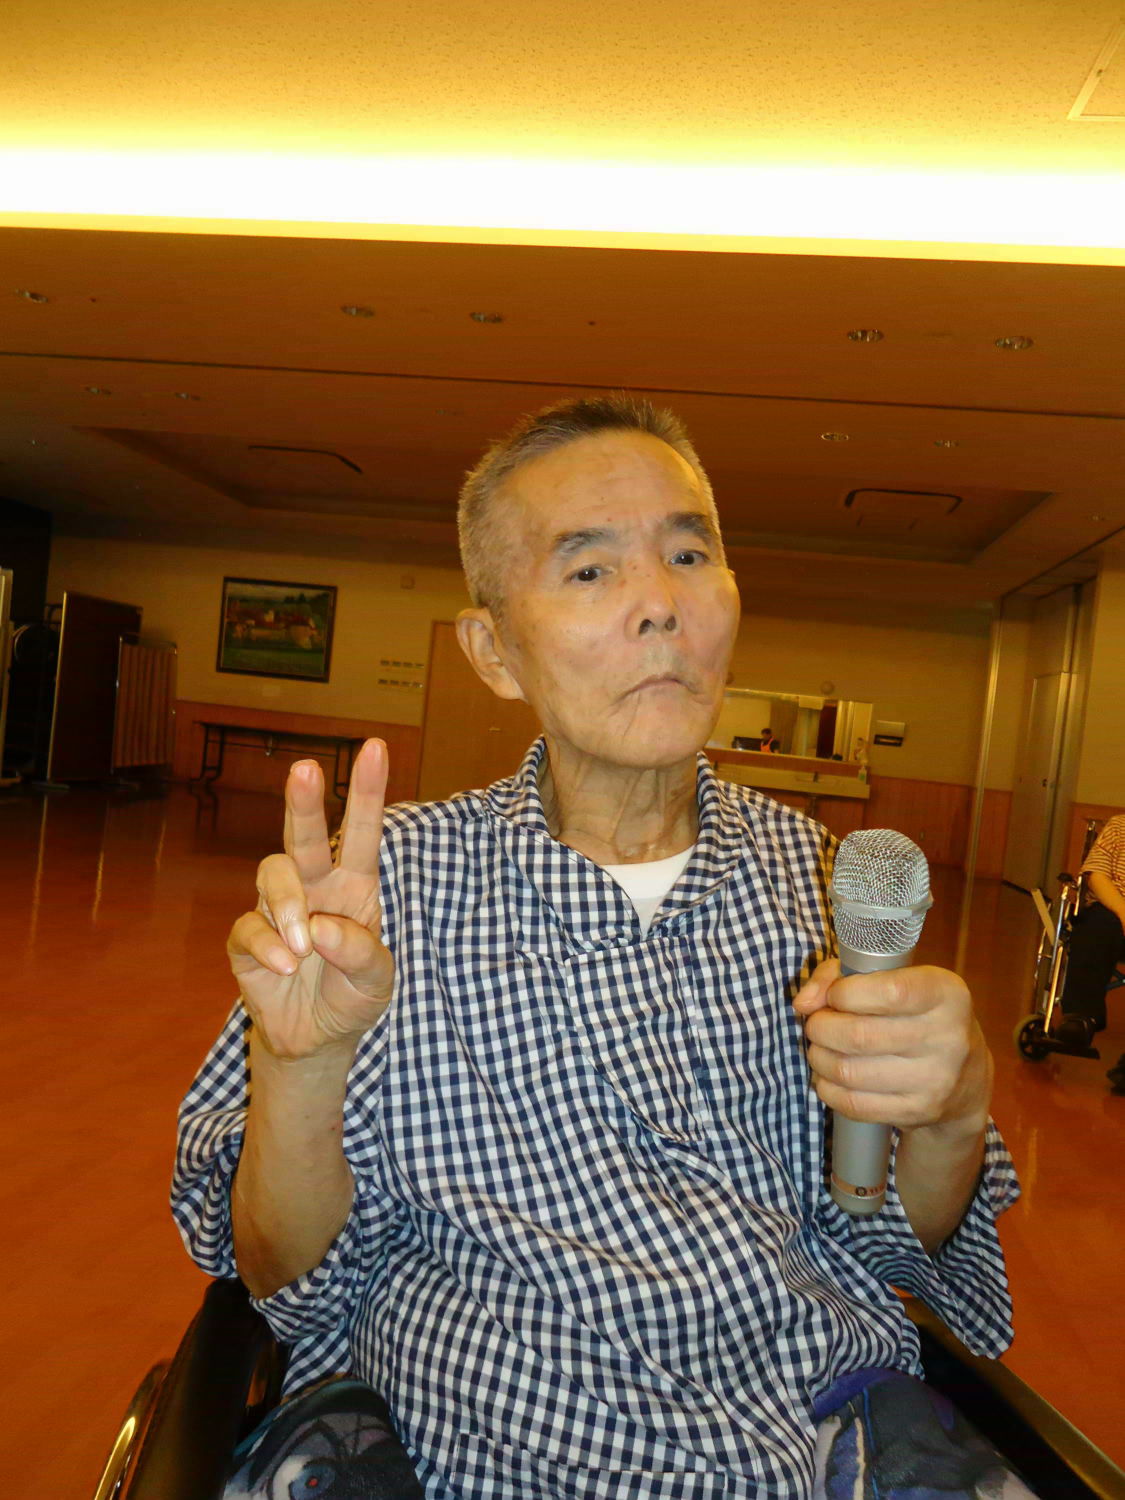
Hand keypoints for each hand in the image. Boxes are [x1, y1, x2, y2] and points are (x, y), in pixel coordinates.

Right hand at [227, 739, 394, 1059]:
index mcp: (355, 886)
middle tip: (306, 768)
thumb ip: (361, 953)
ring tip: (304, 951)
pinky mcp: (247, 939)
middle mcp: (315, 886)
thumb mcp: (377, 982)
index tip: (375, 746)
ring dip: (288, 906)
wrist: (316, 1039)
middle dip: (304, 801)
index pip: (362, 831)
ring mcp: (277, 909)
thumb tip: (323, 927)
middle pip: (305, 834)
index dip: (368, 790)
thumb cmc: (353, 996)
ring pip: (272, 872)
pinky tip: (287, 968)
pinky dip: (269, 947)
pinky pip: (249, 927)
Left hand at [793, 960, 991, 1136]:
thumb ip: (839, 975)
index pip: (888, 993)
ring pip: (849, 1071)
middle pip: (858, 1035)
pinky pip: (854, 1105)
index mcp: (945, 994)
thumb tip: (803, 1003)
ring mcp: (935, 1080)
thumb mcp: (892, 979)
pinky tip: (830, 1076)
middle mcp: (947, 1037)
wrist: (965, 1077)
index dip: (845, 993)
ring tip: (822, 1048)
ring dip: (820, 1058)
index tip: (835, 996)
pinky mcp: (918, 1112)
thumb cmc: (914, 1014)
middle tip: (818, 1024)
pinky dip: (828, 1088)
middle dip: (821, 1027)